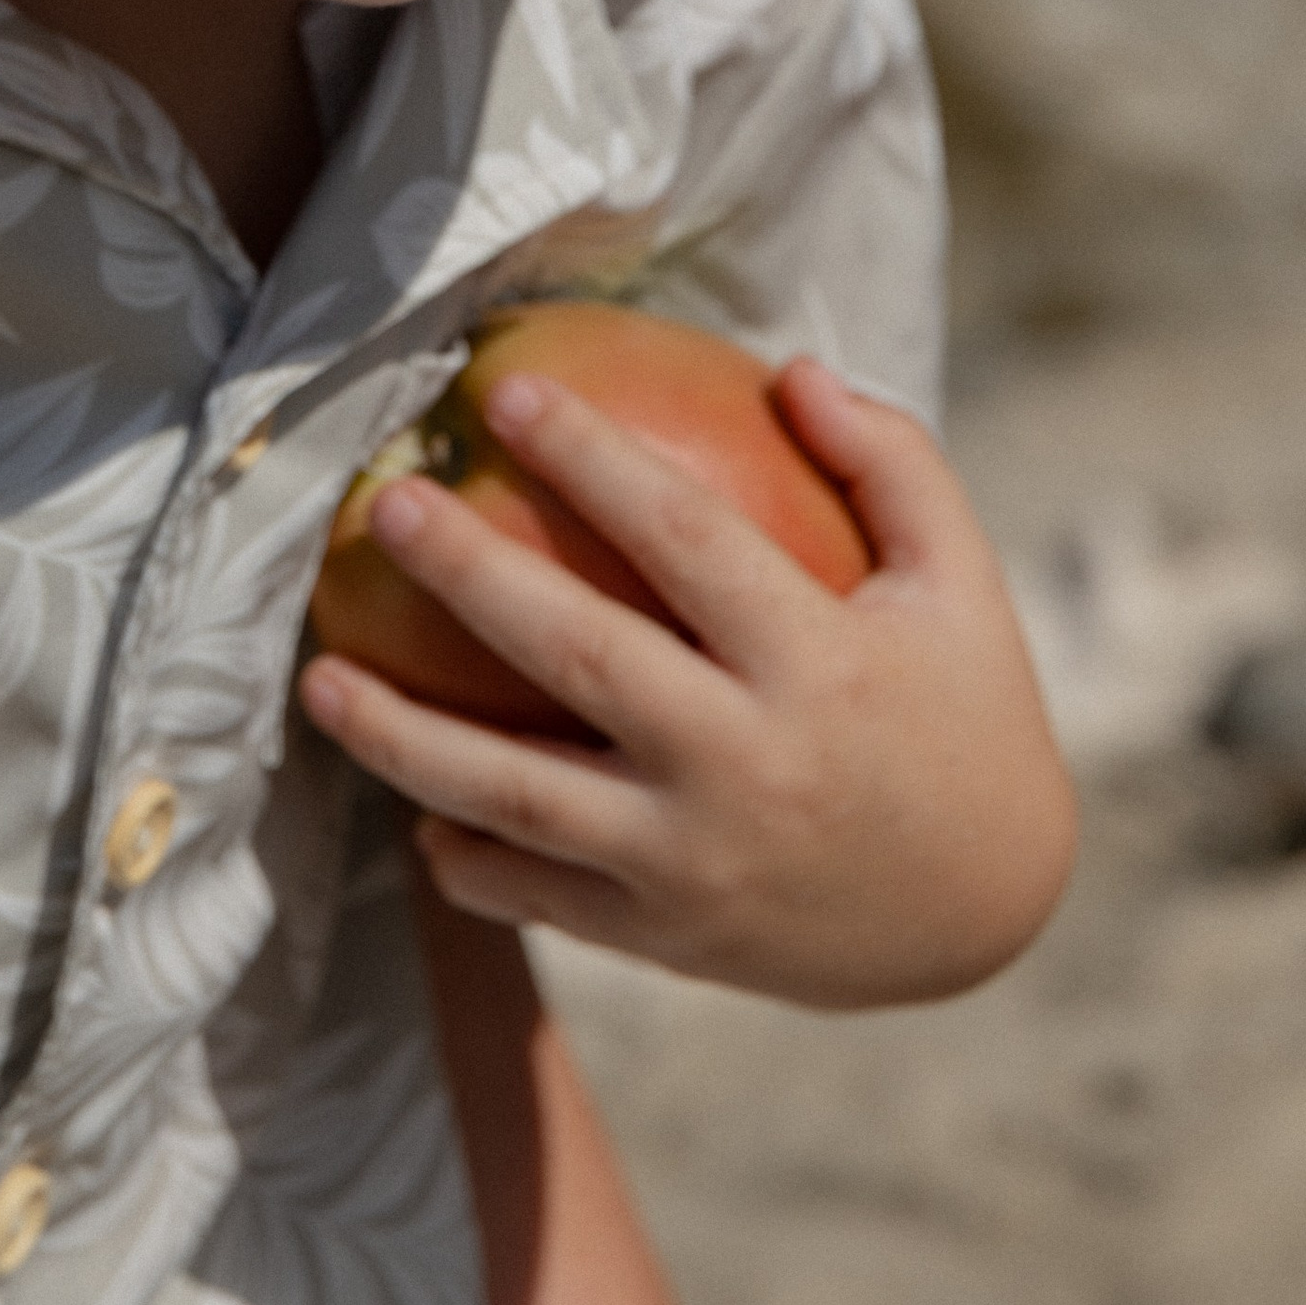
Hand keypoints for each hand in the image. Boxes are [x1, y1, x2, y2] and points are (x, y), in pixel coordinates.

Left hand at [298, 358, 1074, 1008]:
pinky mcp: (667, 936)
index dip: (592, 461)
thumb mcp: (960, 582)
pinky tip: (405, 807)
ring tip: (319, 678)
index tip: (506, 393)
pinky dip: (463, 858)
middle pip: (579, 656)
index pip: (686, 540)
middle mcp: (746, 765)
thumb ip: (891, 463)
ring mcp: (696, 863)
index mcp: (819, 663)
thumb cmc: (967, 716)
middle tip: (388, 503)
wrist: (986, 921)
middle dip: (470, 575)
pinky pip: (540, 895)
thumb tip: (788, 368)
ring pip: (520, 798)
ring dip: (406, 737)